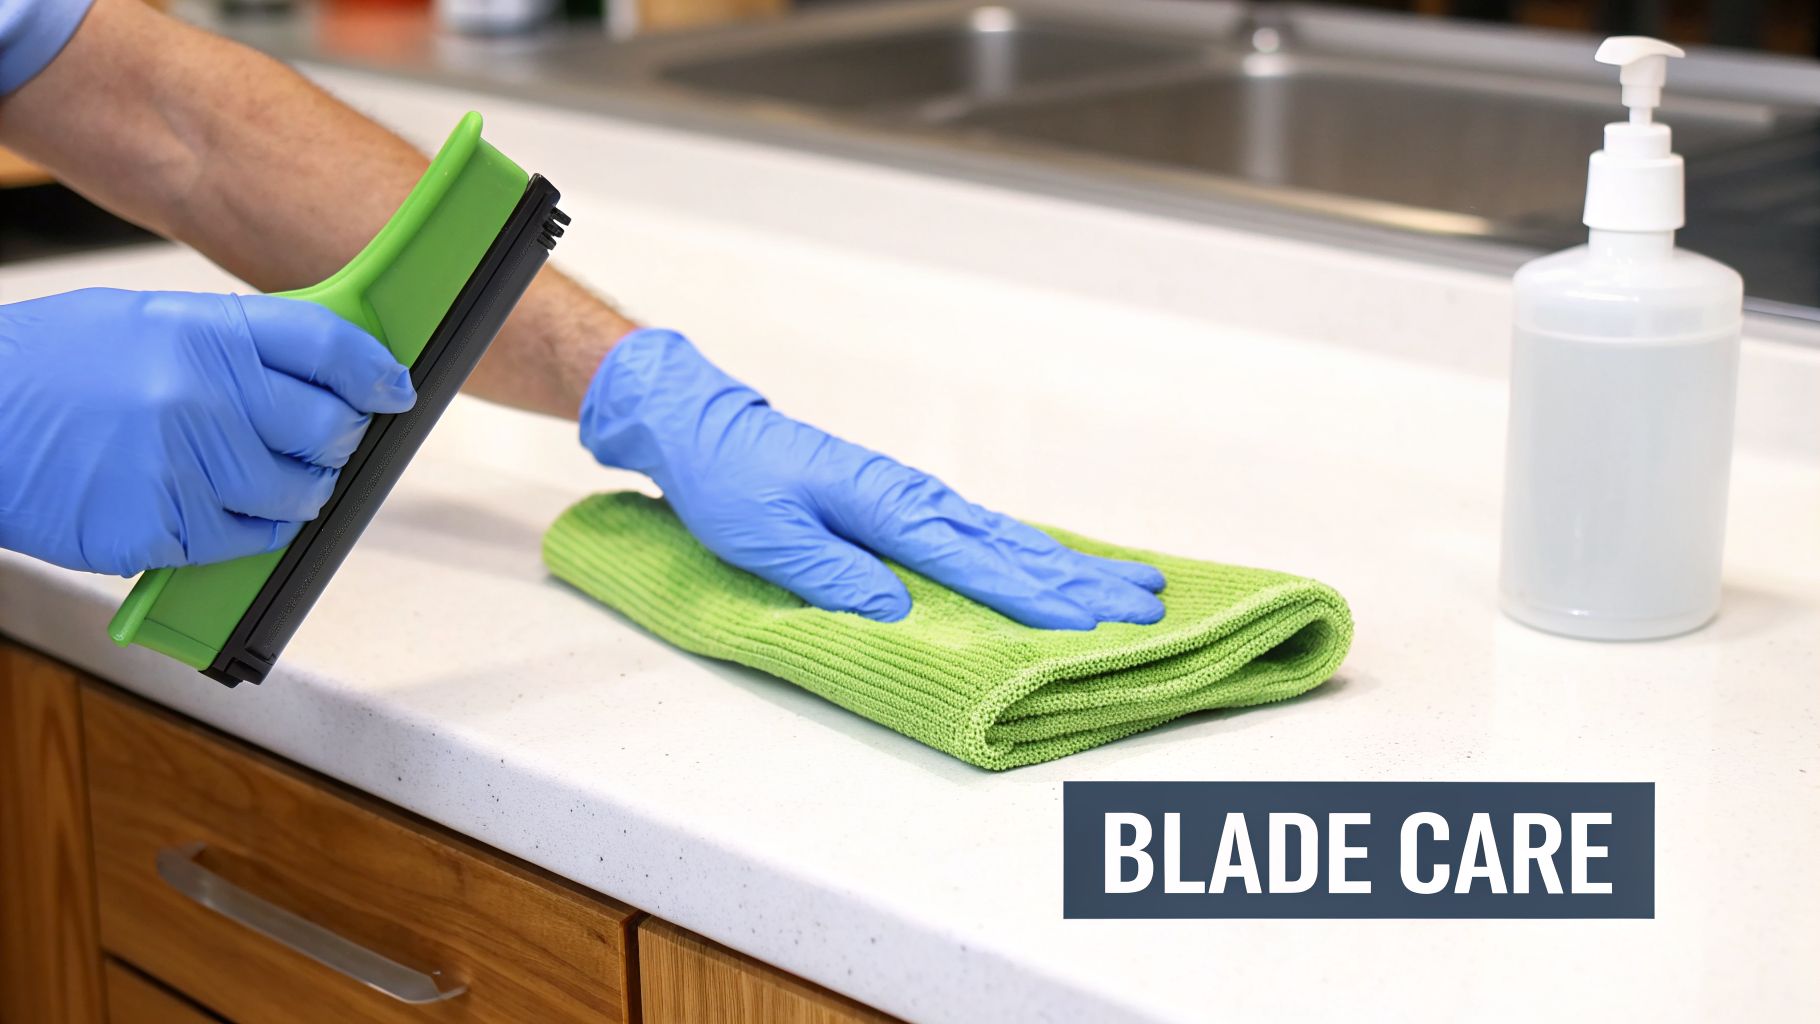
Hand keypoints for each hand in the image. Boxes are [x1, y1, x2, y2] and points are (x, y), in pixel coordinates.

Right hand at [0, 289, 415, 575]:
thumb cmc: (48, 371)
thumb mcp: (142, 323)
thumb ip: (231, 344)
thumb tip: (316, 369)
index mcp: (200, 330)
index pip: (327, 347)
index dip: (374, 371)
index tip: (393, 389)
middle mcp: (200, 395)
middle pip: (328, 429)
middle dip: (338, 440)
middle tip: (324, 442)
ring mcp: (182, 466)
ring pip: (297, 495)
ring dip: (300, 494)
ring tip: (269, 480)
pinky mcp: (160, 527)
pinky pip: (247, 541)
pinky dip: (251, 533)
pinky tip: (224, 511)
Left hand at [579, 329, 1164, 628]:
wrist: (706, 428)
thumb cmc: (729, 480)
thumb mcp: (764, 535)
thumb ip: (831, 573)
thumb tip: (896, 610)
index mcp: (884, 506)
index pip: (972, 561)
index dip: (1033, 597)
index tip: (1090, 622)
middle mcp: (914, 498)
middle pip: (1013, 546)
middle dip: (1082, 581)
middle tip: (1148, 606)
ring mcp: (916, 498)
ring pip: (1009, 537)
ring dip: (1072, 564)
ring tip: (1133, 583)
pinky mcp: (907, 504)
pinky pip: (985, 532)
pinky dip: (1032, 550)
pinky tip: (1060, 564)